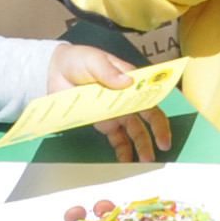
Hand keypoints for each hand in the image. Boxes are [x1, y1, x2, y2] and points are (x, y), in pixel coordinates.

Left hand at [47, 41, 171, 163]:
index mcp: (129, 80)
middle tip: (164, 145)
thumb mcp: (94, 61)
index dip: (159, 105)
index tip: (164, 117)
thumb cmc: (78, 60)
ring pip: (135, 130)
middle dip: (158, 130)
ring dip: (142, 144)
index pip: (150, 93)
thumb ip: (108, 71)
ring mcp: (116, 112)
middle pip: (148, 115)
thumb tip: (127, 81)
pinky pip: (117, 138)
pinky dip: (123, 149)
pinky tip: (127, 160)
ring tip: (146, 160)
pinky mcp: (103, 123)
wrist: (55, 72)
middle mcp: (126, 98)